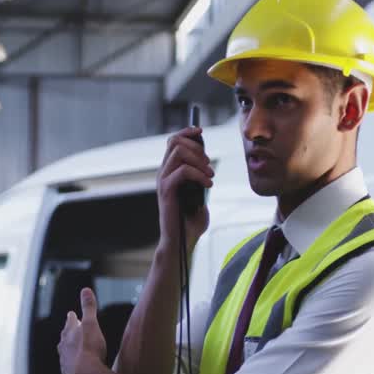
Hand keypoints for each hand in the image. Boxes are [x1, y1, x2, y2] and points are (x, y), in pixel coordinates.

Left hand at [57, 288, 107, 373]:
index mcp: (70, 333)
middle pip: (64, 337)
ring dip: (67, 348)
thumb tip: (85, 290)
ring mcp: (65, 361)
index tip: (71, 314)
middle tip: (68, 329)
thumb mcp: (91, 325)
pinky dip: (70, 363)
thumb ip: (88, 308)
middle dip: (67, 332)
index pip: (70, 322)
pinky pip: (68, 366)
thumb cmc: (89, 350)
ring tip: (69, 347)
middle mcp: (64, 347)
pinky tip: (73, 366)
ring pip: (64, 352)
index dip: (72, 318)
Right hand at [158, 128, 211, 247]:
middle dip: (197, 147)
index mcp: (169, 172)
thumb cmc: (190, 222)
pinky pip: (183, 170)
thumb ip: (201, 180)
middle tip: (209, 165)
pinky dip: (199, 174)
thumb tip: (207, 165)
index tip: (200, 131)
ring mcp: (163, 181)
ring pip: (179, 151)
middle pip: (175, 141)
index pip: (173, 141)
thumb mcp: (200, 195)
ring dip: (199, 160)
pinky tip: (208, 184)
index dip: (187, 132)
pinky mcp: (167, 190)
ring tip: (210, 175)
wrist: (181, 242)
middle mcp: (163, 173)